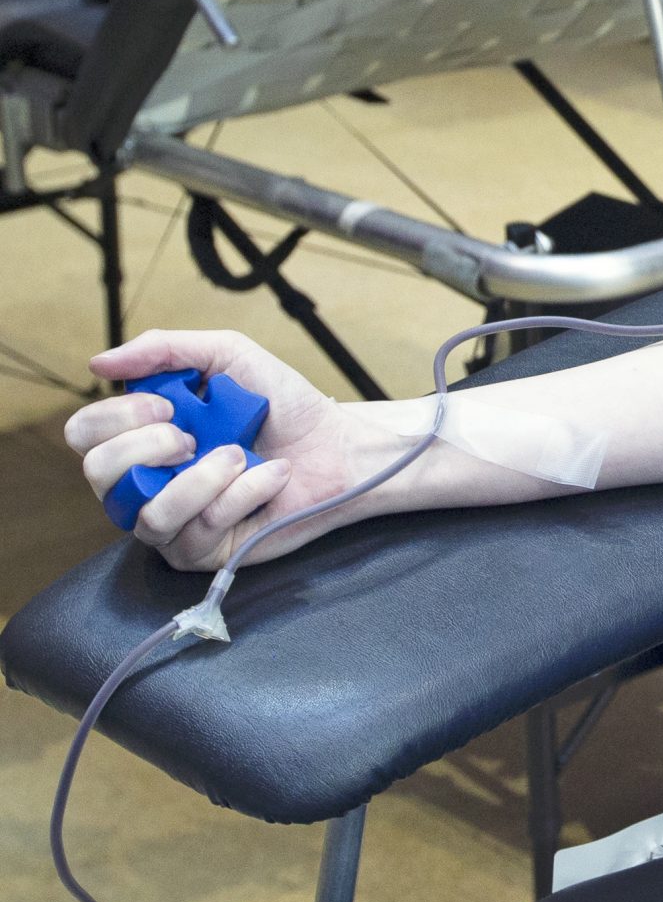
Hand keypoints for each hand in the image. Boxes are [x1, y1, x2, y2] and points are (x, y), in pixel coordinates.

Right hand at [64, 329, 403, 570]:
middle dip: (150, 447)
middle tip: (195, 436)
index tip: (169, 405)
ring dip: (201, 479)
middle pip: (100, 474)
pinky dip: (240, 495)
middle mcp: (145, 483)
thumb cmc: (282, 405)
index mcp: (141, 437)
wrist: (338, 444)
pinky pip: (199, 532)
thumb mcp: (228, 357)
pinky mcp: (203, 552)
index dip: (118, 417)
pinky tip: (270, 477)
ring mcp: (172, 522)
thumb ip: (165, 350)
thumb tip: (100, 362)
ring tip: (239, 455)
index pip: (85, 434)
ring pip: (147, 516)